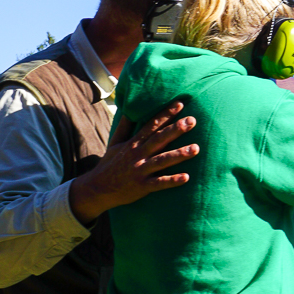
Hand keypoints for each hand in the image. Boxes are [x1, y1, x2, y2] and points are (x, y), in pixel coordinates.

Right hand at [68, 102, 199, 224]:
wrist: (97, 189)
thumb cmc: (110, 164)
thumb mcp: (114, 143)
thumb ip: (124, 126)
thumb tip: (128, 109)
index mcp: (133, 143)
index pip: (151, 125)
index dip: (166, 114)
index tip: (180, 104)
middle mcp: (138, 155)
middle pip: (159, 139)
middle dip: (176, 129)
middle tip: (193, 120)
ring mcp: (140, 170)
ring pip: (162, 160)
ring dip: (179, 154)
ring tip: (196, 148)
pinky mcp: (142, 186)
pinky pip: (159, 183)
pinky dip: (172, 180)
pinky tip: (187, 177)